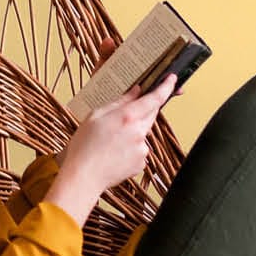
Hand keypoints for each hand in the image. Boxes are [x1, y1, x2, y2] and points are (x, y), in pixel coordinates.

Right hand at [59, 70, 175, 192]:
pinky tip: (114, 153)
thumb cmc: (84, 146)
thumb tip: (136, 91)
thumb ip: (120, 102)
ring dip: (132, 133)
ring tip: (110, 142)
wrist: (83, 176)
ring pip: (142, 134)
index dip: (166, 87)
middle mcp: (139, 132)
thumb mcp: (96, 115)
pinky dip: (130, 149)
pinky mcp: (141, 163)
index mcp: (127, 117)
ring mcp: (142, 149)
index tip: (171, 79)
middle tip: (121, 118)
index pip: (154, 98)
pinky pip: (139, 150)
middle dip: (141, 112)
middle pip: (150, 114)